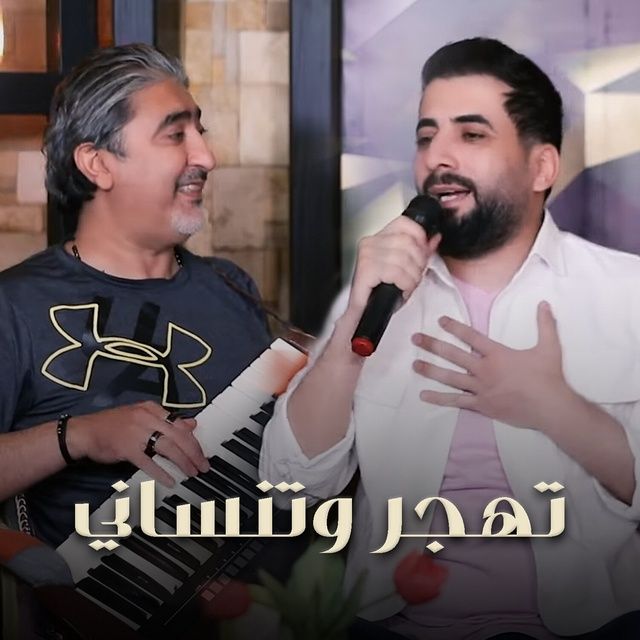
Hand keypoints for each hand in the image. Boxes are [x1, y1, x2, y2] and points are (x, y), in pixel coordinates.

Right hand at [67, 401, 208, 486]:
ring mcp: (137, 433)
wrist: (84, 432)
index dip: (193, 441)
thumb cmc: (113, 425)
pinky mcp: (127, 448)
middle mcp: (147, 418)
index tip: (201, 453)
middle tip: (203, 466)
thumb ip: (166, 421)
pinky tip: (170, 481)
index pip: (180, 425)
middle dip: (194, 453)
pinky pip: (149, 462)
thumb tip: (191, 424)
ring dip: (183, 462)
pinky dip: (161, 472)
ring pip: (168, 448)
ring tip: (192, 472)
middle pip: (179, 437)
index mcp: (152, 409)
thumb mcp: (142, 416)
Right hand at [346, 215, 440, 316]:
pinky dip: (405, 283)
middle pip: (408, 242)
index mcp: (377, 238)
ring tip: (407, 285)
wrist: (364, 314)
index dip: (420, 237)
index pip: (404, 224)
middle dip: (418, 263)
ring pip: (405, 258)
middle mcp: (370, 243)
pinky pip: (397, 272)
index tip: (424, 252)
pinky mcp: (367, 269)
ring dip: (412, 277)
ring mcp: (367, 255)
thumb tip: (434, 238)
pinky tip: (401, 289)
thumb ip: (420, 251)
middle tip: (414, 276)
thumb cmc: (381, 293)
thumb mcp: (404, 268)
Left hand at [412, 301, 570, 428]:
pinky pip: (456, 401)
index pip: (471, 337)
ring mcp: (480, 389)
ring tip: (414, 364)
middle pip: (453, 355)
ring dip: (431, 370)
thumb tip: (544, 303)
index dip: (454, 327)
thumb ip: (545, 324)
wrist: (550, 407)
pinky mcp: (481, 405)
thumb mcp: (549, 347)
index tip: (440, 320)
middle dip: (433, 345)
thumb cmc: (549, 377)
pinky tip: (423, 395)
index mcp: (497, 354)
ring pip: (450, 378)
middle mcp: (484, 370)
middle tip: (416, 338)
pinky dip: (439, 399)